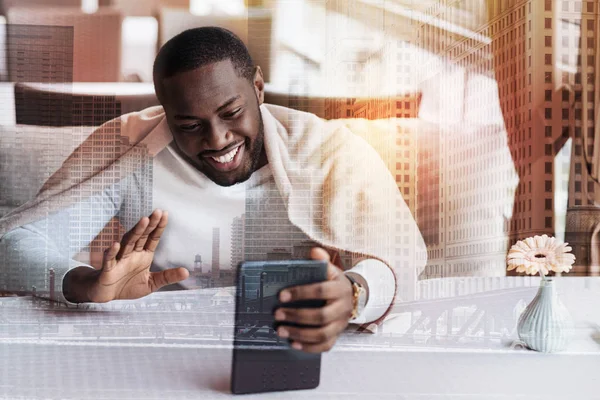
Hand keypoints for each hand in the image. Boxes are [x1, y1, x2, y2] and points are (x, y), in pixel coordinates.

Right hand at [63, 209, 188, 302]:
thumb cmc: (128, 286)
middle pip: (141, 236)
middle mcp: (132, 254)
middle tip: (157, 211)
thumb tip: (187, 272)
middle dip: (149, 224)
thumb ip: (167, 277)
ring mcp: (119, 260)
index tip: (165, 213)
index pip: (152, 238)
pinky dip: (112, 252)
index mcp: (143, 255)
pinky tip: (116, 244)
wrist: (107, 296)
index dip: (158, 227)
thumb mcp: (151, 283)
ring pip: (128, 243)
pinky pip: (109, 259)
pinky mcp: (108, 269)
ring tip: (143, 220)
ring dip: (135, 232)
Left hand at [274, 247, 353, 352]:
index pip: (321, 290)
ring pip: (322, 334)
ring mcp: (341, 324)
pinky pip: (325, 346)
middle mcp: (343, 308)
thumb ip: (321, 260)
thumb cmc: (333, 282)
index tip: (281, 295)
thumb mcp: (330, 269)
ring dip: (299, 334)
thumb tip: (314, 251)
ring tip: (281, 330)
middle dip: (297, 316)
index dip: (301, 293)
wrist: (351, 297)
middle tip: (277, 314)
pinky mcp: (337, 335)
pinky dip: (309, 347)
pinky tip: (293, 343)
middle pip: (321, 316)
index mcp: (340, 288)